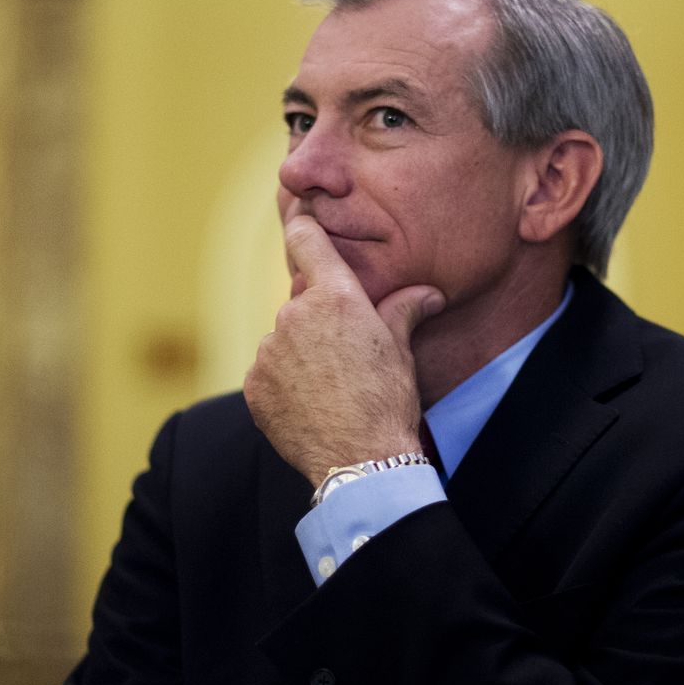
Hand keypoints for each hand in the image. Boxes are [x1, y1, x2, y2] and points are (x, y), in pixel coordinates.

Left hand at [245, 216, 445, 482]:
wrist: (361, 462)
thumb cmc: (387, 401)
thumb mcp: (401, 349)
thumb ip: (405, 309)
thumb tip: (429, 292)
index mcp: (334, 297)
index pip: (306, 239)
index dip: (305, 227)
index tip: (303, 223)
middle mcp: (294, 315)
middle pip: (301, 302)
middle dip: (318, 321)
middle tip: (344, 355)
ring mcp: (269, 351)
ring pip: (283, 340)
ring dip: (299, 354)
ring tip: (329, 387)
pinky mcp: (253, 385)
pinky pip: (268, 373)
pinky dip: (283, 383)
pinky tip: (310, 404)